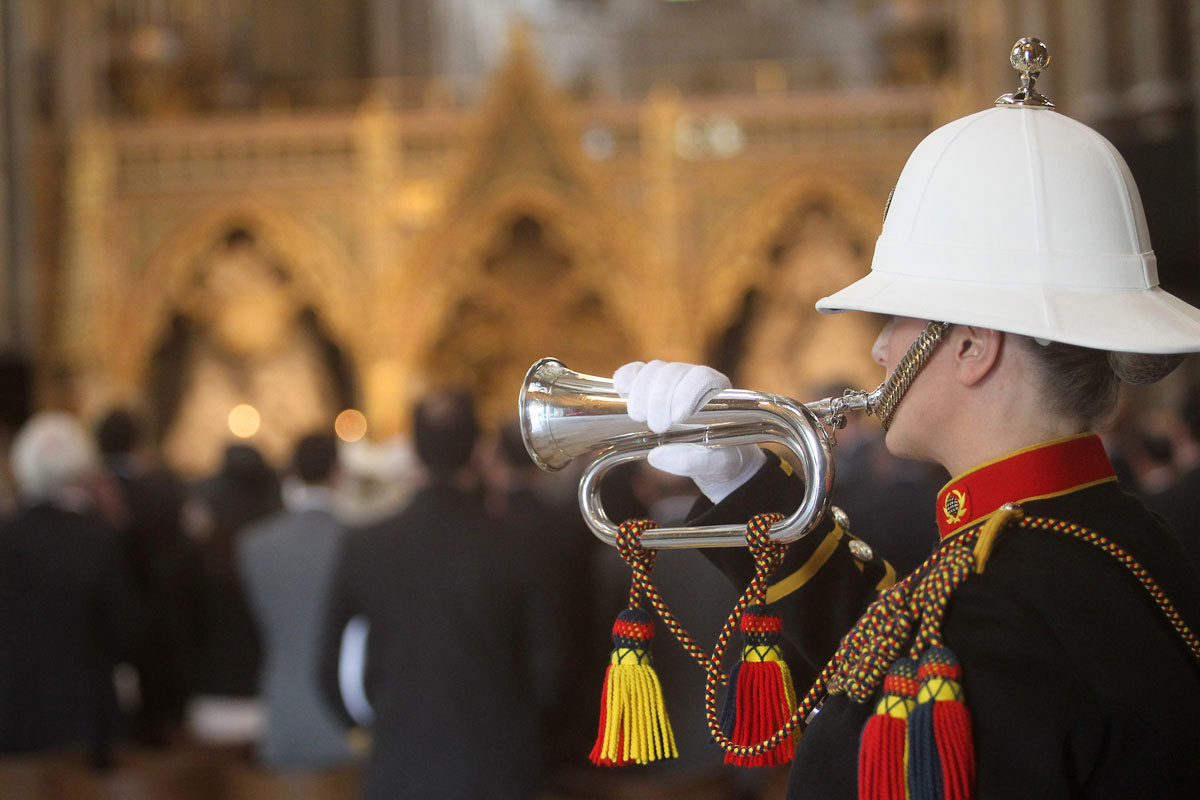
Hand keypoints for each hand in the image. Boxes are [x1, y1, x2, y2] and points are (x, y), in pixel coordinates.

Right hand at [614, 361, 765, 503]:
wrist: (712, 460)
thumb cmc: (722, 458)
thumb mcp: (718, 465)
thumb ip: (695, 461)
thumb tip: (656, 456)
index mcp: (719, 392)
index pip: (703, 377)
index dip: (687, 393)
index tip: (677, 418)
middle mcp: (695, 380)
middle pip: (674, 371)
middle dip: (660, 398)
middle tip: (657, 427)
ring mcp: (670, 381)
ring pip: (653, 370)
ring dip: (641, 391)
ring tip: (639, 417)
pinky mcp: (648, 387)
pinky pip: (635, 372)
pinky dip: (626, 377)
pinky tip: (621, 390)